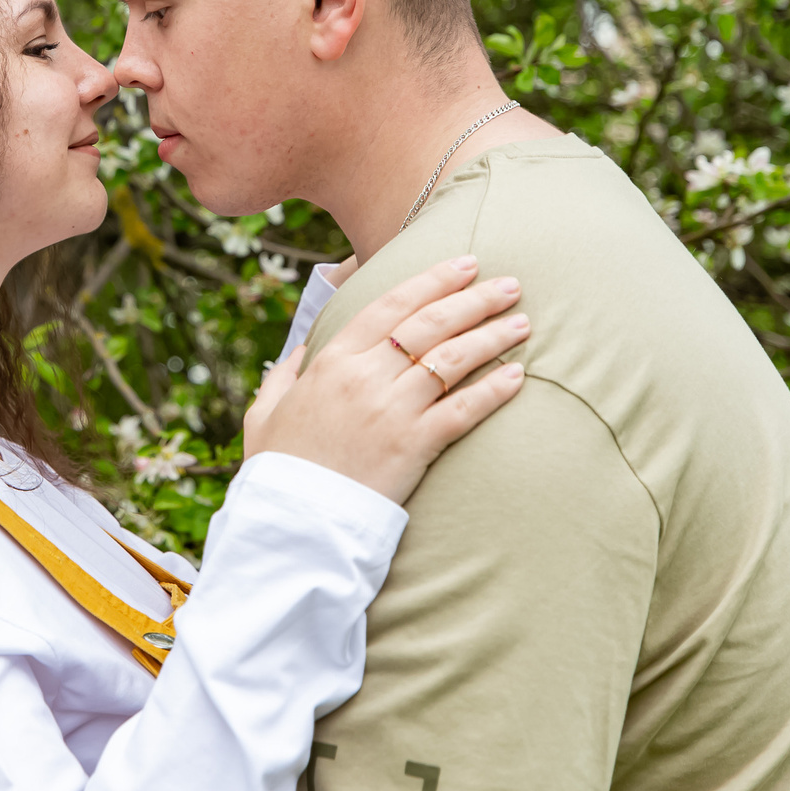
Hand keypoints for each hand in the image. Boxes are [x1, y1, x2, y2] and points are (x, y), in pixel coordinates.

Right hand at [243, 256, 527, 504]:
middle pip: (430, 324)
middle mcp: (363, 378)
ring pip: (452, 360)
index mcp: (330, 363)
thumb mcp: (266, 412)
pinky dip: (493, 390)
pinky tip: (518, 376)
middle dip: (474, 299)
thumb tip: (302, 351)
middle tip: (510, 285)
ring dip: (492, 336)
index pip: (390, 306)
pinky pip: (462, 410)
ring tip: (523, 323)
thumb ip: (284, 375)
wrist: (293, 526)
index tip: (464, 265)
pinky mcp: (412, 447)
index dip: (432, 281)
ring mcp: (390, 411)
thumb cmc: (277, 471)